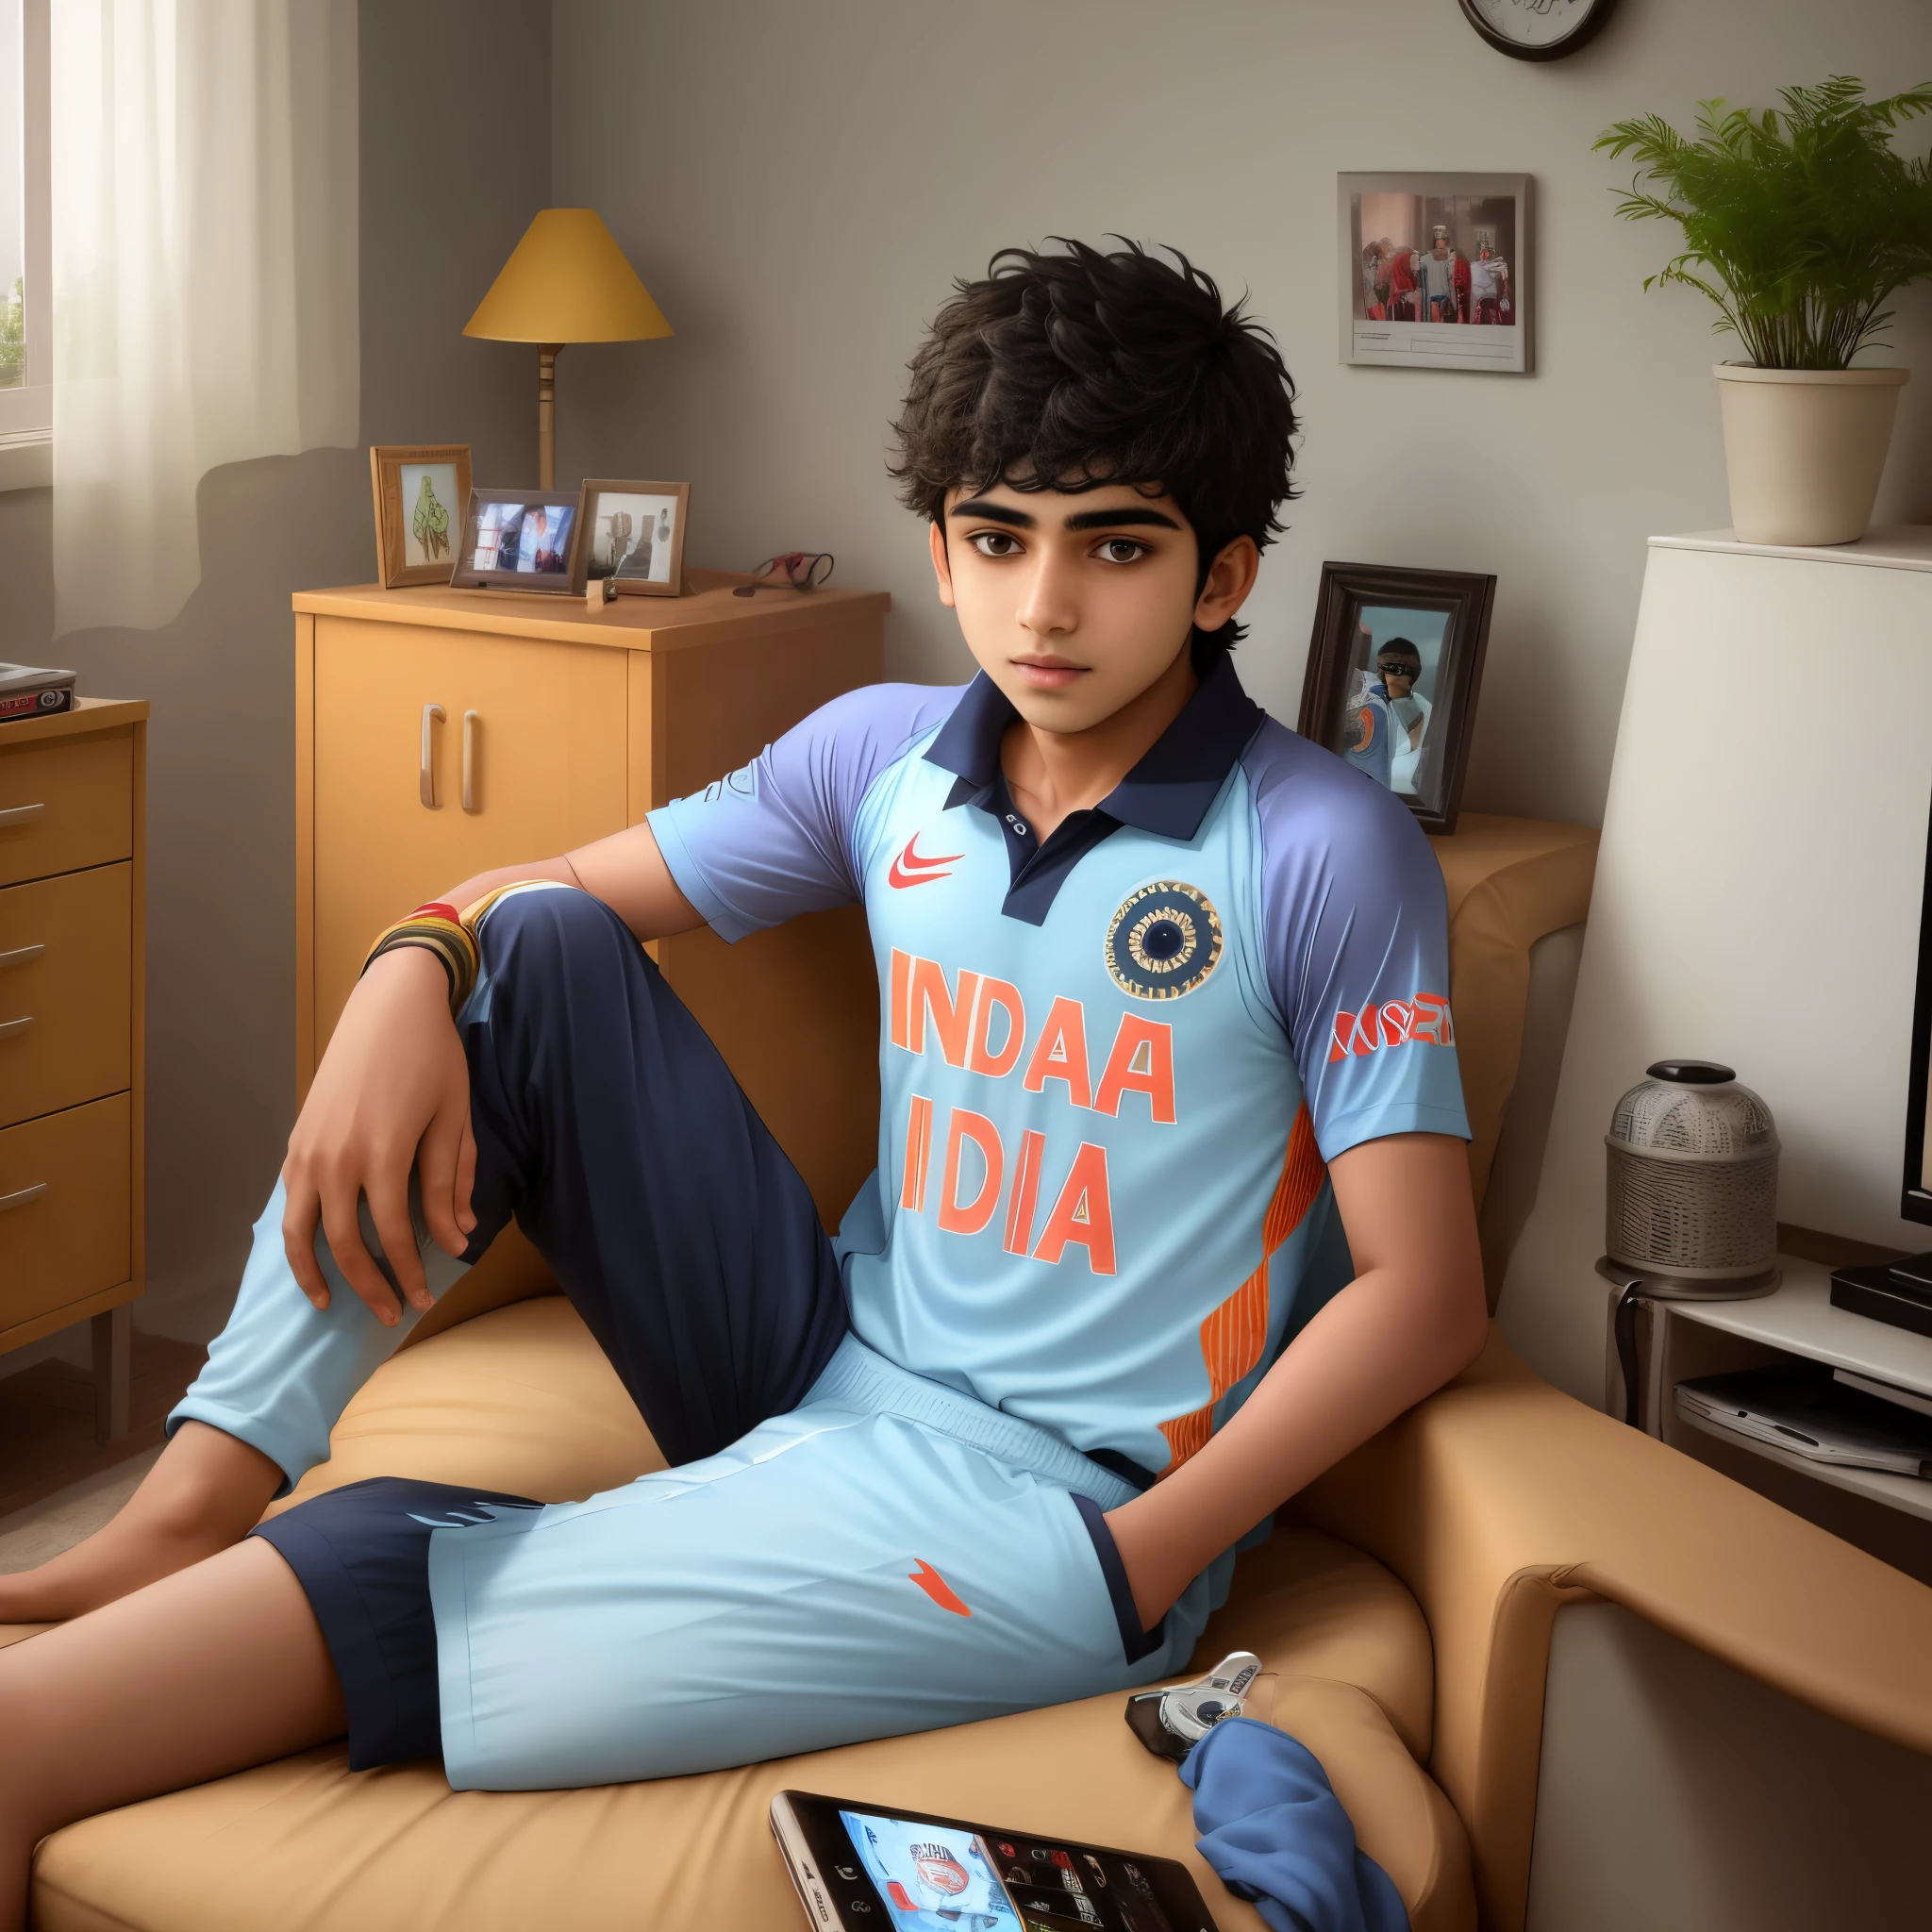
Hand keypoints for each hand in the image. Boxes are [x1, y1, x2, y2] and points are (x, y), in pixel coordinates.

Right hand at [280, 946, 476, 1324]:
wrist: (389, 1004)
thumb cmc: (433, 1057)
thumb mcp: (454, 1120)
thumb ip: (450, 1183)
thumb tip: (457, 1239)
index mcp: (382, 1154)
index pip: (393, 1236)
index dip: (410, 1274)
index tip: (425, 1298)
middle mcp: (336, 1158)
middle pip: (342, 1245)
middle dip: (368, 1286)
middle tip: (391, 1315)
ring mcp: (308, 1149)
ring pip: (299, 1231)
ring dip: (314, 1273)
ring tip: (330, 1303)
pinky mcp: (296, 1139)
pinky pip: (289, 1202)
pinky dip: (295, 1236)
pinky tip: (312, 1254)